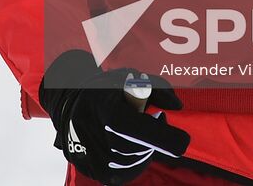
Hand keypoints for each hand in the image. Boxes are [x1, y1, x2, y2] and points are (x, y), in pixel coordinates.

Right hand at [38, 50, 189, 183]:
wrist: (70, 109)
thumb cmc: (104, 92)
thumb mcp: (128, 79)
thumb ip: (157, 89)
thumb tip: (177, 106)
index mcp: (106, 111)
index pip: (138, 130)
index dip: (164, 138)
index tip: (182, 141)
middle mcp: (98, 138)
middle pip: (140, 148)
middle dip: (151, 138)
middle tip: (148, 122)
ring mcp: (97, 160)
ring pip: (137, 160)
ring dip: (142, 147)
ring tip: (129, 131)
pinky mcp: (100, 174)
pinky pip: (130, 171)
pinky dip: (135, 159)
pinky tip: (125, 145)